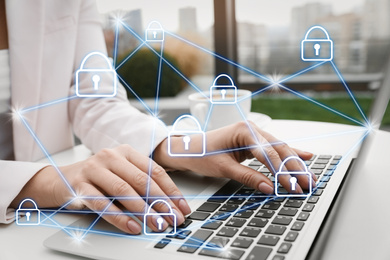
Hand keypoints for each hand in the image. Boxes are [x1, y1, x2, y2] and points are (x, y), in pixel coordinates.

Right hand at [11, 145, 190, 233]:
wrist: (60, 179)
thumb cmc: (98, 178)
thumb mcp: (120, 174)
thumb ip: (141, 184)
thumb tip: (168, 206)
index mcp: (125, 151)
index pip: (154, 171)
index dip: (171, 191)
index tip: (182, 207)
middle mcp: (111, 156)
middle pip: (142, 181)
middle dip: (161, 203)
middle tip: (174, 219)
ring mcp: (94, 169)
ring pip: (124, 191)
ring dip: (144, 211)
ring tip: (157, 224)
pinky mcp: (79, 185)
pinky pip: (102, 203)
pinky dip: (119, 217)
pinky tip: (132, 226)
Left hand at [154, 121, 315, 193]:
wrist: (188, 148)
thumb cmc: (202, 154)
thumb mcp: (224, 168)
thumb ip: (248, 177)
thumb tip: (269, 188)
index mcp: (243, 131)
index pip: (268, 154)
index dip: (282, 172)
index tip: (292, 186)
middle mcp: (251, 129)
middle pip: (279, 150)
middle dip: (294, 169)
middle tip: (308, 184)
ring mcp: (254, 133)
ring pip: (280, 149)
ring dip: (295, 164)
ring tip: (310, 177)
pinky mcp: (253, 140)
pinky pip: (274, 148)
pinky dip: (289, 154)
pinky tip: (305, 156)